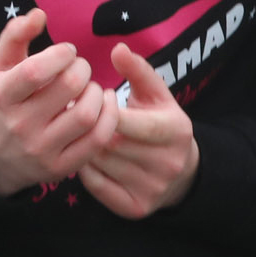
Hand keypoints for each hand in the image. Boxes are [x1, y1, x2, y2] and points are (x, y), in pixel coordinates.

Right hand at [0, 10, 116, 193]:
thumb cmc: (5, 102)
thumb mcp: (0, 69)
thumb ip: (15, 36)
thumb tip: (39, 14)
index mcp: (3, 96)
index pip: (35, 71)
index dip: (61, 54)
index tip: (68, 52)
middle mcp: (20, 125)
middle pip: (68, 87)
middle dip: (83, 69)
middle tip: (81, 67)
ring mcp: (42, 149)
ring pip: (86, 115)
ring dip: (98, 93)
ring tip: (92, 87)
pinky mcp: (61, 167)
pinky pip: (97, 140)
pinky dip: (109, 117)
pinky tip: (106, 104)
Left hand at [79, 46, 200, 218]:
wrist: (181, 173)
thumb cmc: (160, 124)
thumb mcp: (156, 95)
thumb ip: (138, 70)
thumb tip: (118, 49)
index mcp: (174, 130)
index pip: (125, 120)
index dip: (102, 108)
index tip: (93, 98)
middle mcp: (167, 163)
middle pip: (109, 142)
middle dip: (88, 127)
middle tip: (74, 116)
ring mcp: (153, 188)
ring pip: (100, 164)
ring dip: (81, 147)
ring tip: (77, 134)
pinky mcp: (136, 207)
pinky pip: (96, 187)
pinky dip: (85, 170)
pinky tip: (84, 156)